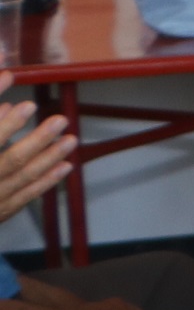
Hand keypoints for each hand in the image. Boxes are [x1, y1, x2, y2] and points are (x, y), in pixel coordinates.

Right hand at [0, 81, 71, 228]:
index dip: (7, 125)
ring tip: (70, 139)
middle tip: (60, 119)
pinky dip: (47, 181)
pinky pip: (26, 195)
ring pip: (22, 177)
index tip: (27, 105)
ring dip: (49, 157)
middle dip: (37, 140)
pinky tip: (66, 165)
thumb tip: (8, 98)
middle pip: (10, 160)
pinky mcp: (0, 211)